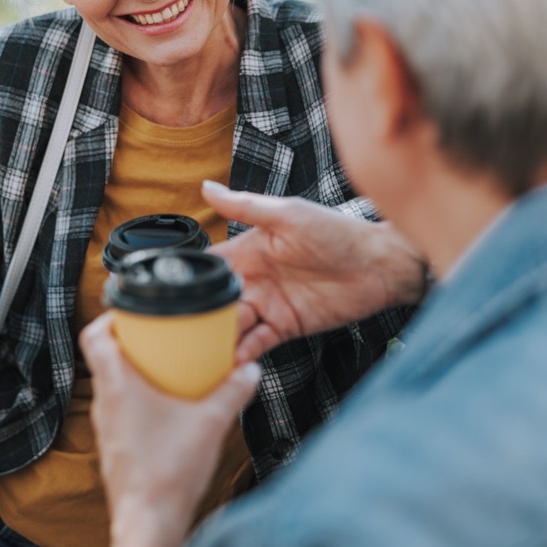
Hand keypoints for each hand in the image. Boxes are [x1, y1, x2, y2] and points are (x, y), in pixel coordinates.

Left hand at [80, 313, 260, 546]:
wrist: (149, 523)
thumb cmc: (169, 473)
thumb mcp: (212, 423)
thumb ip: (233, 392)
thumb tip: (250, 370)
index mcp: (117, 386)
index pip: (93, 336)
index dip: (109, 318)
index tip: (133, 311)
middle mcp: (105, 403)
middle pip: (106, 358)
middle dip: (133, 342)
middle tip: (162, 336)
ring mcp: (107, 427)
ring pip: (114, 385)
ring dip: (137, 372)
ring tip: (170, 368)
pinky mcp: (117, 447)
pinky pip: (123, 410)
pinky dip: (140, 399)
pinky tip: (170, 408)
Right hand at [203, 181, 427, 363]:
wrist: (377, 265)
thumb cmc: (337, 232)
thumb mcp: (287, 214)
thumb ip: (245, 206)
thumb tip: (206, 187)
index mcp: (249, 251)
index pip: (210, 266)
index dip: (191, 278)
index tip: (169, 292)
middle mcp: (254, 280)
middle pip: (215, 302)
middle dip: (200, 315)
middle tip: (184, 329)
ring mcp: (268, 305)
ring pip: (232, 326)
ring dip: (217, 337)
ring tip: (200, 350)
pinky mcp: (285, 327)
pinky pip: (257, 343)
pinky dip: (243, 353)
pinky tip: (232, 359)